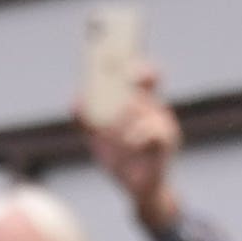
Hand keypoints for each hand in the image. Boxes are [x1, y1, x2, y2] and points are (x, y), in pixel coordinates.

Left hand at [83, 71, 184, 226]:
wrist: (139, 191)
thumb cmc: (121, 160)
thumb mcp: (98, 139)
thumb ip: (85, 120)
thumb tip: (75, 101)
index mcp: (137, 103)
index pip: (137, 73)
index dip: (131, 59)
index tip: (118, 49)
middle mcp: (152, 108)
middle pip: (148, 80)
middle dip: (138, 73)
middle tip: (128, 75)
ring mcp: (162, 123)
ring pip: (145, 108)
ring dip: (130, 118)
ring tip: (121, 132)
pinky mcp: (166, 143)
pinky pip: (153, 133)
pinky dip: (137, 137)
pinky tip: (129, 144)